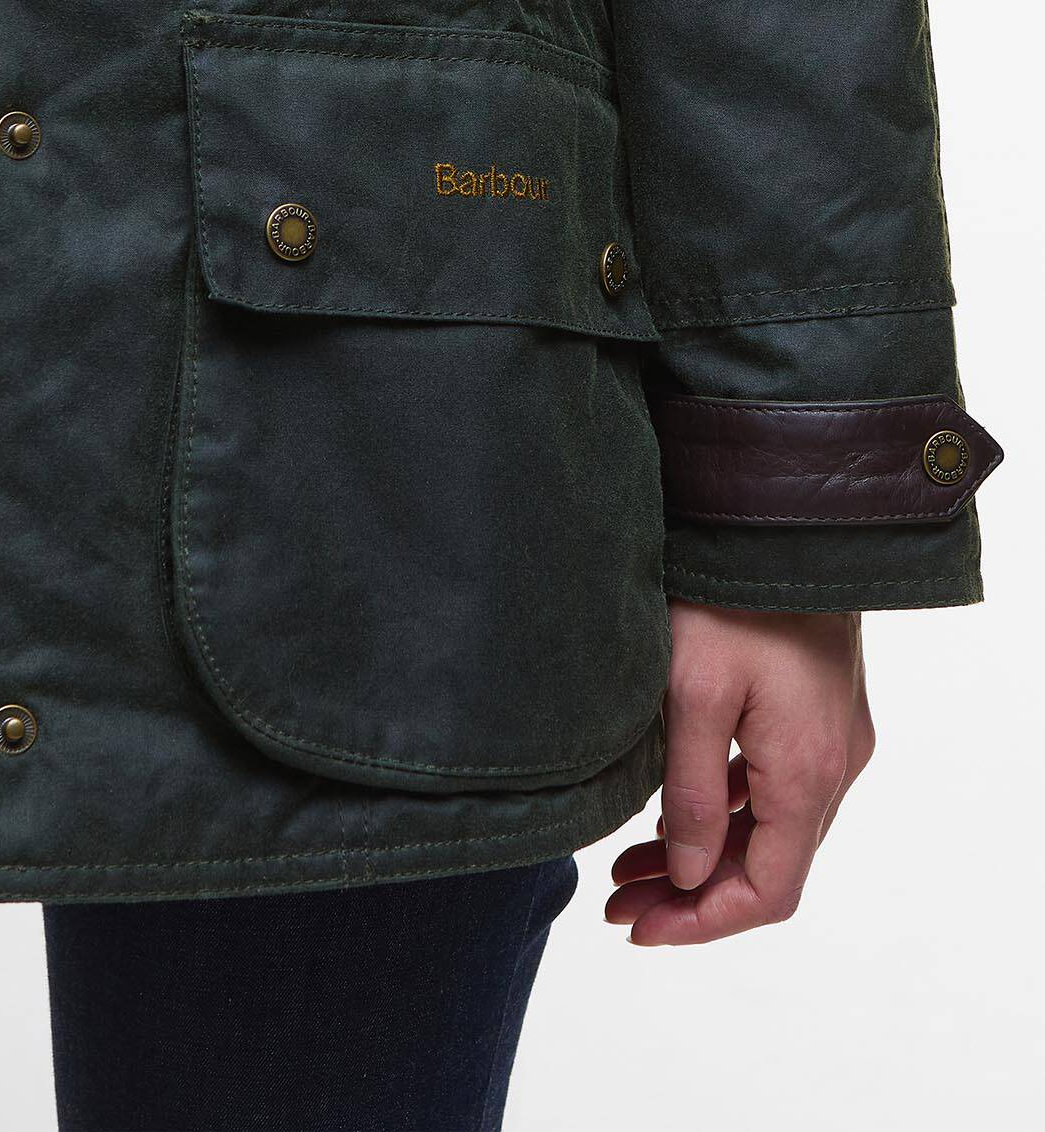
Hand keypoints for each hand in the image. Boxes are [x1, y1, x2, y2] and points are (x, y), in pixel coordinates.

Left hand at [607, 601, 874, 945]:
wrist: (782, 522)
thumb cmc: (731, 594)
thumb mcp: (692, 693)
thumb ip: (694, 792)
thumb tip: (692, 876)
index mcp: (807, 772)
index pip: (767, 891)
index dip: (702, 922)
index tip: (638, 928)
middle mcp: (834, 766)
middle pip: (768, 866)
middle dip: (692, 895)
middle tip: (616, 903)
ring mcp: (831, 739)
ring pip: (770, 828)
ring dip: (705, 856)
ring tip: (628, 868)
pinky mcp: (817, 712)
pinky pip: (773, 787)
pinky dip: (724, 811)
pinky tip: (671, 812)